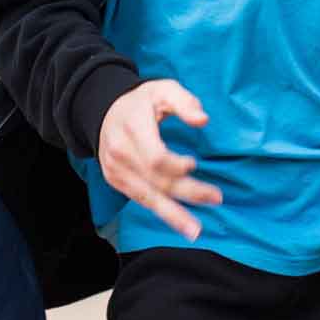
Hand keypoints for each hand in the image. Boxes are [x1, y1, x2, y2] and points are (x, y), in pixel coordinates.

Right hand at [97, 80, 221, 240]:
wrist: (104, 111)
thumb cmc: (140, 102)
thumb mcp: (162, 88)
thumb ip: (184, 102)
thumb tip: (203, 120)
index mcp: (132, 128)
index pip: (154, 156)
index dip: (175, 165)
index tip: (194, 164)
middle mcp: (121, 153)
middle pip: (156, 180)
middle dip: (187, 191)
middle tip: (215, 197)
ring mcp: (116, 170)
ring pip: (148, 197)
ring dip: (174, 215)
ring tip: (195, 230)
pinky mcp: (116, 181)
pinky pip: (142, 199)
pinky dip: (161, 212)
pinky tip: (179, 222)